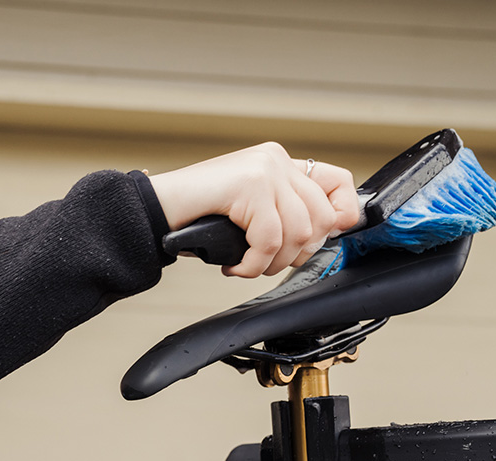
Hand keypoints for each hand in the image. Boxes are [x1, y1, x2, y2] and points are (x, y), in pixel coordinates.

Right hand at [147, 143, 359, 277]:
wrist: (155, 211)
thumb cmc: (197, 217)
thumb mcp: (250, 212)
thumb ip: (285, 213)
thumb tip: (328, 234)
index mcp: (280, 161)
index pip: (339, 183)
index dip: (341, 216)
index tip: (316, 242)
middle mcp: (276, 159)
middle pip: (323, 217)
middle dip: (298, 253)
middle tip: (267, 262)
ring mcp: (264, 169)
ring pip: (299, 232)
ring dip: (272, 263)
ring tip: (247, 265)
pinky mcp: (249, 185)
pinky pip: (270, 240)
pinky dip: (254, 264)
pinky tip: (235, 266)